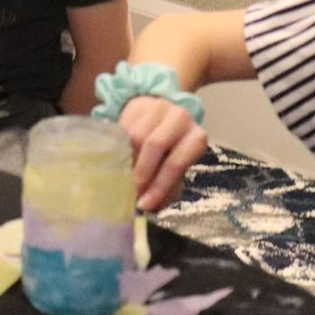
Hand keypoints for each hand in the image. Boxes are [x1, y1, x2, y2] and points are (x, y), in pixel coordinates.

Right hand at [121, 94, 208, 211]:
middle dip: (141, 171)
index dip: (160, 185)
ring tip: (123, 175)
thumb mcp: (175, 169)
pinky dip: (118, 146)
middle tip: (130, 190)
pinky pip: (122, 126)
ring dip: (127, 159)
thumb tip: (150, 210)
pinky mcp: (138, 103)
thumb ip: (166, 188)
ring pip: (136, 134)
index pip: (176, 162)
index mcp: (196, 138)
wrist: (163, 119)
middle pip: (155, 144)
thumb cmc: (171, 152)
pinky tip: (118, 158)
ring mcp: (158, 107)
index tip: (145, 204)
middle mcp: (181, 118)